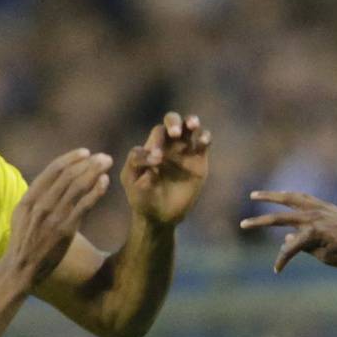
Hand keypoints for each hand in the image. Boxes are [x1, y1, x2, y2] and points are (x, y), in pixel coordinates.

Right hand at [8, 147, 112, 284]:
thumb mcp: (23, 216)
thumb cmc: (25, 242)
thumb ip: (36, 199)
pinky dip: (95, 191)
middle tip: (104, 157)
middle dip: (87, 163)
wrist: (21, 269)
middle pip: (67, 175)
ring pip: (77, 186)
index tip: (85, 152)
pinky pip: (84, 205)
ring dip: (94, 172)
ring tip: (107, 164)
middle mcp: (40, 204)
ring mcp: (53, 216)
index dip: (70, 159)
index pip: (51, 171)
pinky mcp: (65, 229)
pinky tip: (105, 182)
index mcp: (29, 198)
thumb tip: (51, 184)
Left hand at [123, 112, 211, 227]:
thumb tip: (156, 159)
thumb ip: (136, 166)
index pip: (154, 137)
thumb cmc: (142, 197)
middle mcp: (167, 144)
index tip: (156, 160)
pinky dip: (205, 138)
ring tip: (192, 124)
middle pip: (171, 120)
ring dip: (191, 122)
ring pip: (189, 127)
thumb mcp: (131, 182)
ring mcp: (184, 151)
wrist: (159, 215)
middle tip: (174, 133)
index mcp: (150, 146)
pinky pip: (203, 143)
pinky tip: (203, 141)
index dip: (156, 145)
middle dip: (173, 122)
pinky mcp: (199, 160)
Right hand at [238, 191, 336, 271]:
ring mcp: (318, 208)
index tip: (277, 271)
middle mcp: (312, 218)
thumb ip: (306, 248)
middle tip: (242, 224)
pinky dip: (289, 196)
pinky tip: (281, 196)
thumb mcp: (328, 258)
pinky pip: (302, 197)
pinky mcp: (323, 205)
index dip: (281, 260)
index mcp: (313, 234)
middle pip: (279, 219)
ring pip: (288, 199)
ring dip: (270, 197)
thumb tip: (287, 239)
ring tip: (254, 195)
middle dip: (259, 222)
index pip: (288, 248)